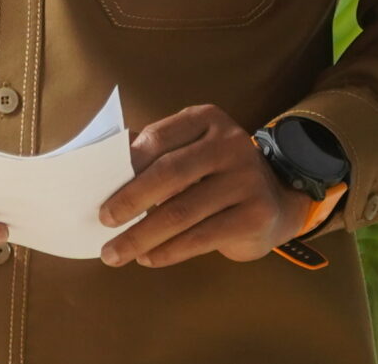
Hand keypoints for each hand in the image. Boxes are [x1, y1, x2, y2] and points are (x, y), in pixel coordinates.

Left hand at [96, 105, 343, 267]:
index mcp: (207, 120)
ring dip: (142, 236)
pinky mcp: (255, 215)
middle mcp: (230, 144)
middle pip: (169, 173)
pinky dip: (169, 251)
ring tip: (116, 252)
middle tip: (104, 221)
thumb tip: (102, 168)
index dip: (127, 162)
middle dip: (130, 201)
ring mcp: (247, 179)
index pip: (159, 137)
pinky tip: (149, 258)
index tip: (100, 187)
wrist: (277, 200)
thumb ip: (153, 153)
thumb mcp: (190, 152)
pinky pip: (202, 237)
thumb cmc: (216, 175)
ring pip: (182, 211)